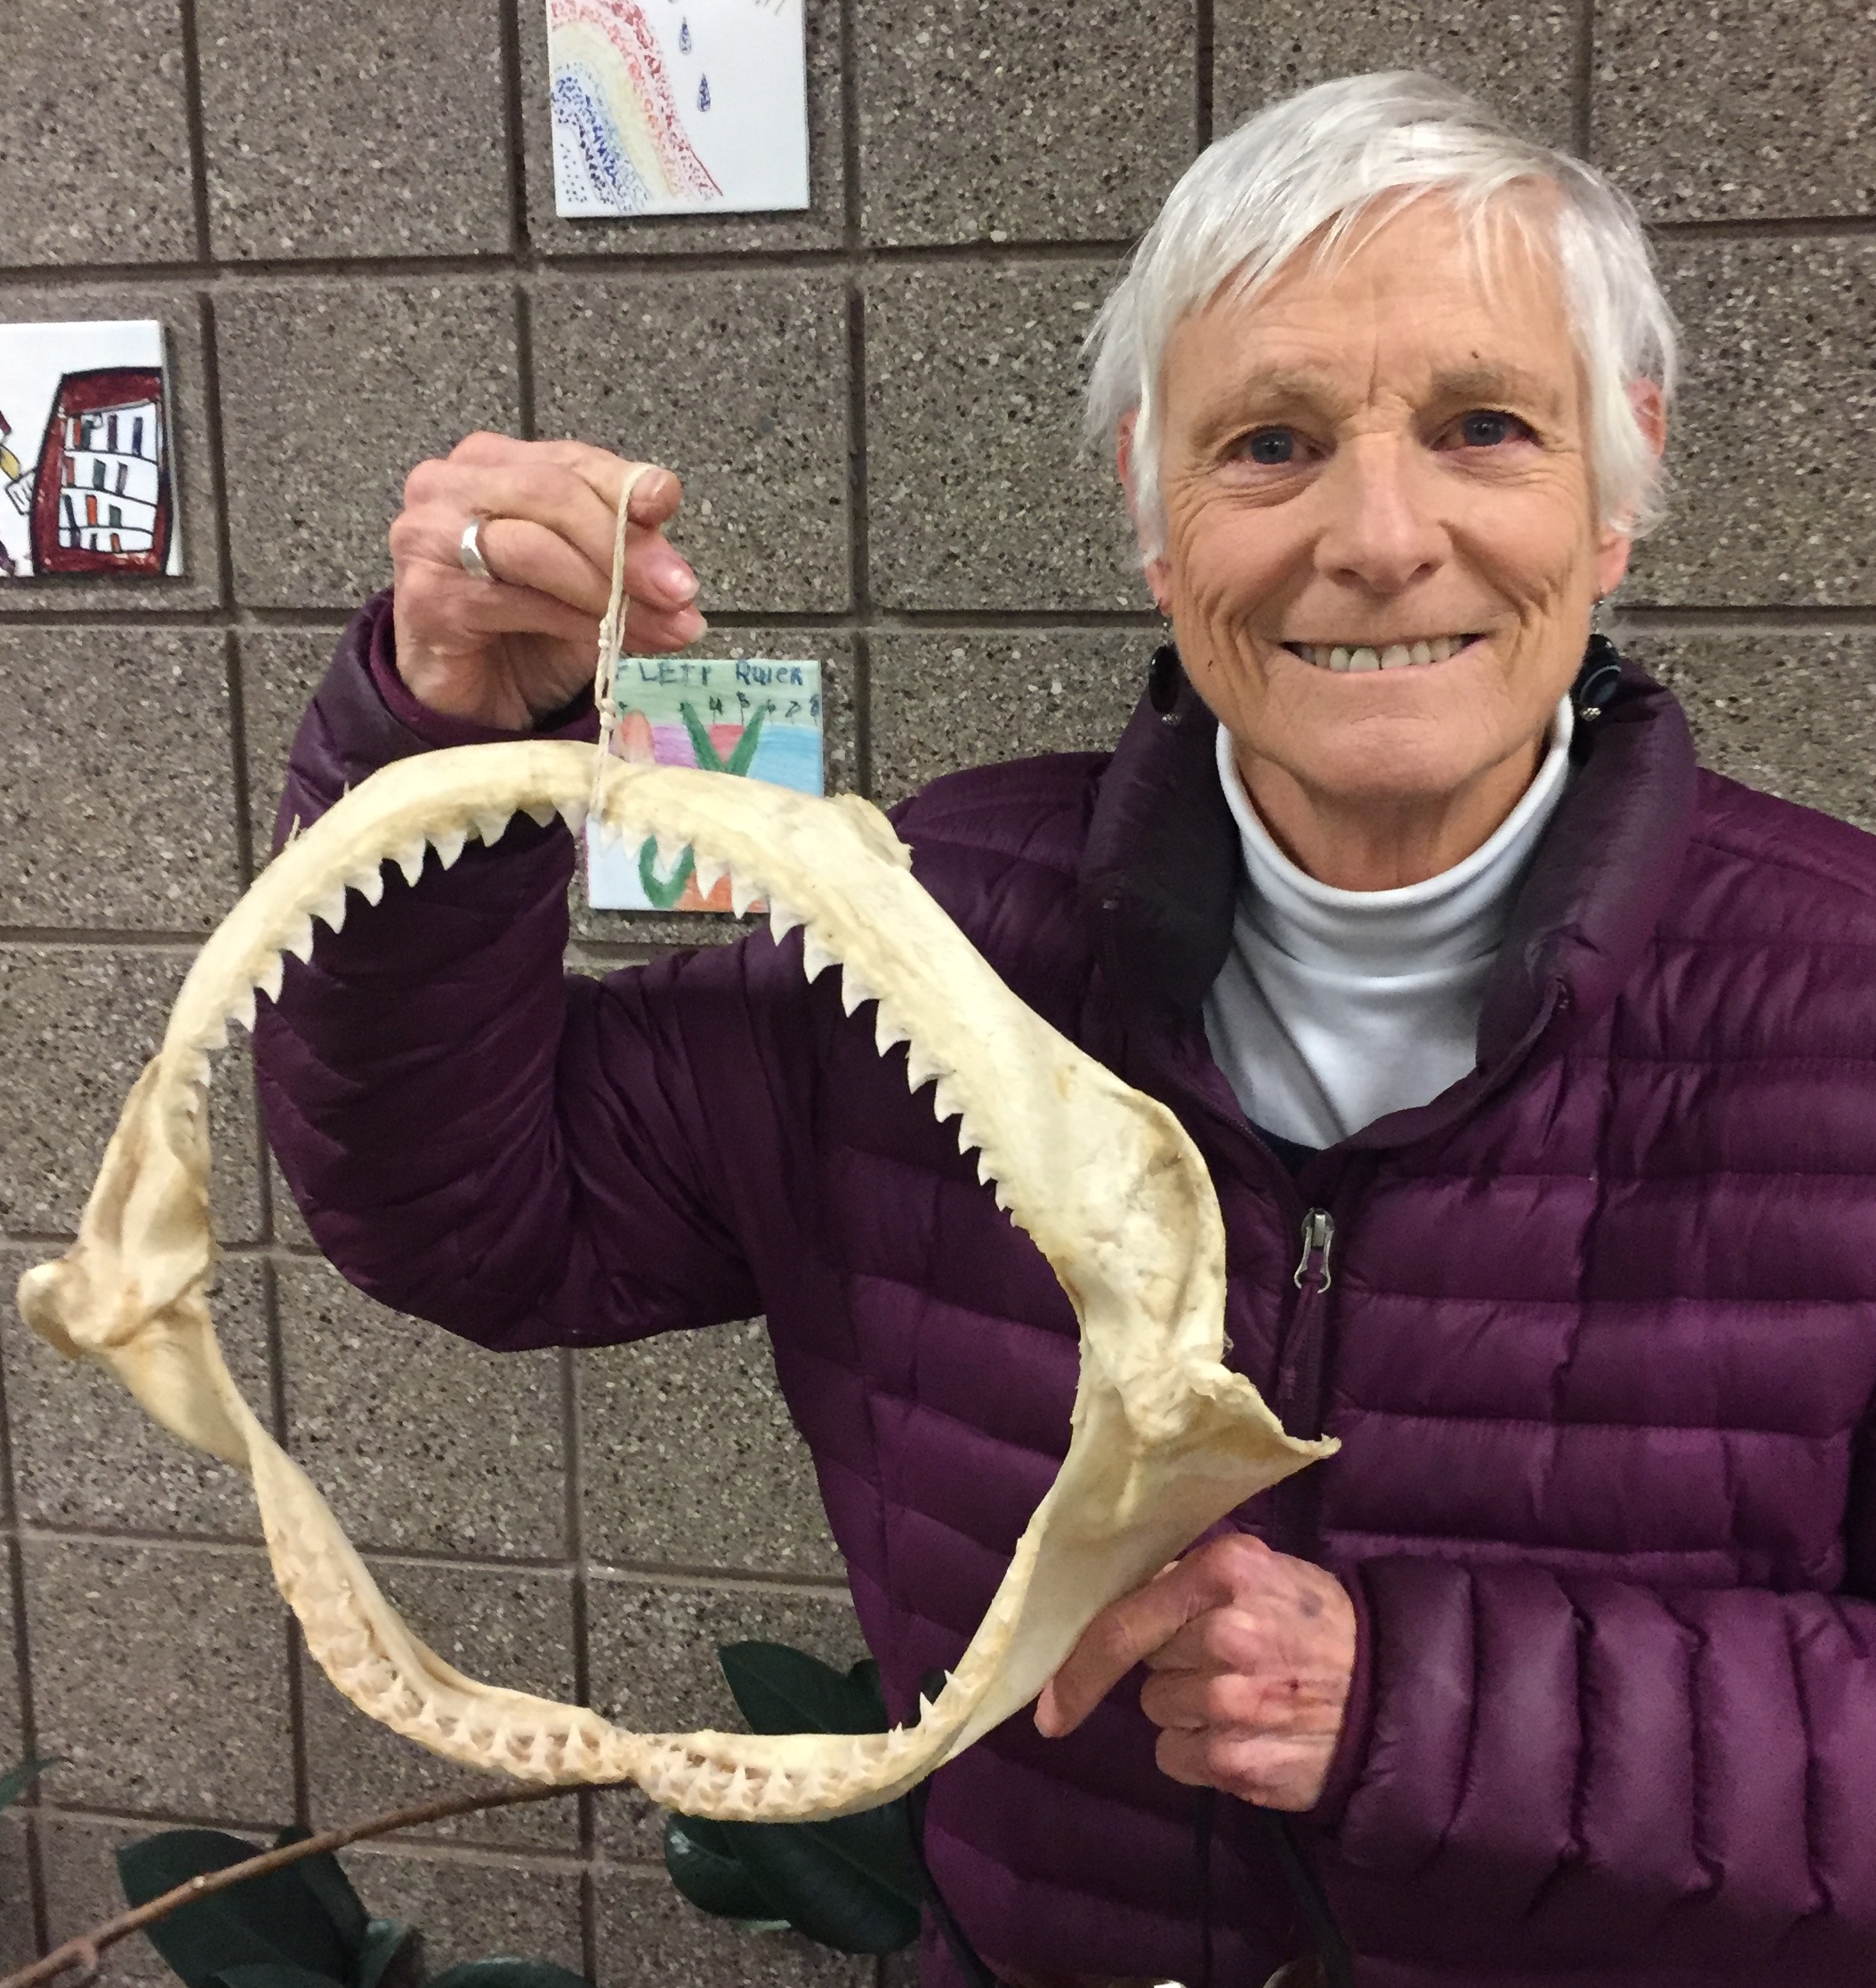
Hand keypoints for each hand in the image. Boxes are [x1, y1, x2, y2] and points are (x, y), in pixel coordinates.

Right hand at [389, 432, 706, 727]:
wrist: (470, 698)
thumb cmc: (528, 629)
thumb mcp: (593, 582)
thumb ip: (626, 555)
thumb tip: (678, 572)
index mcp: (495, 463)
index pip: (570, 460)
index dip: (625, 483)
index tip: (668, 505)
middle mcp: (451, 483)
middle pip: (552, 493)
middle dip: (624, 542)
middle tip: (680, 589)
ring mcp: (429, 535)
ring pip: (536, 548)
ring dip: (609, 589)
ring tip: (665, 624)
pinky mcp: (428, 594)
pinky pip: (516, 601)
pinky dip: (576, 622)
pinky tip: (612, 644)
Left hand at [1034, 1535, 1354, 1811]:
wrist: (1388, 1693)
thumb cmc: (1313, 1624)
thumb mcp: (1260, 1572)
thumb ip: (1187, 1578)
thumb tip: (1105, 1598)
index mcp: (1224, 1571)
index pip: (1122, 1620)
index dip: (1077, 1664)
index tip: (1049, 1704)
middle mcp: (1225, 1634)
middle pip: (1142, 1664)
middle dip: (1170, 1664)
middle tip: (1221, 1659)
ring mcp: (1231, 1703)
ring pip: (1158, 1713)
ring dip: (1186, 1710)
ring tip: (1243, 1695)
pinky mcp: (1239, 1761)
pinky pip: (1178, 1757)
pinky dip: (1202, 1752)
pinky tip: (1246, 1733)